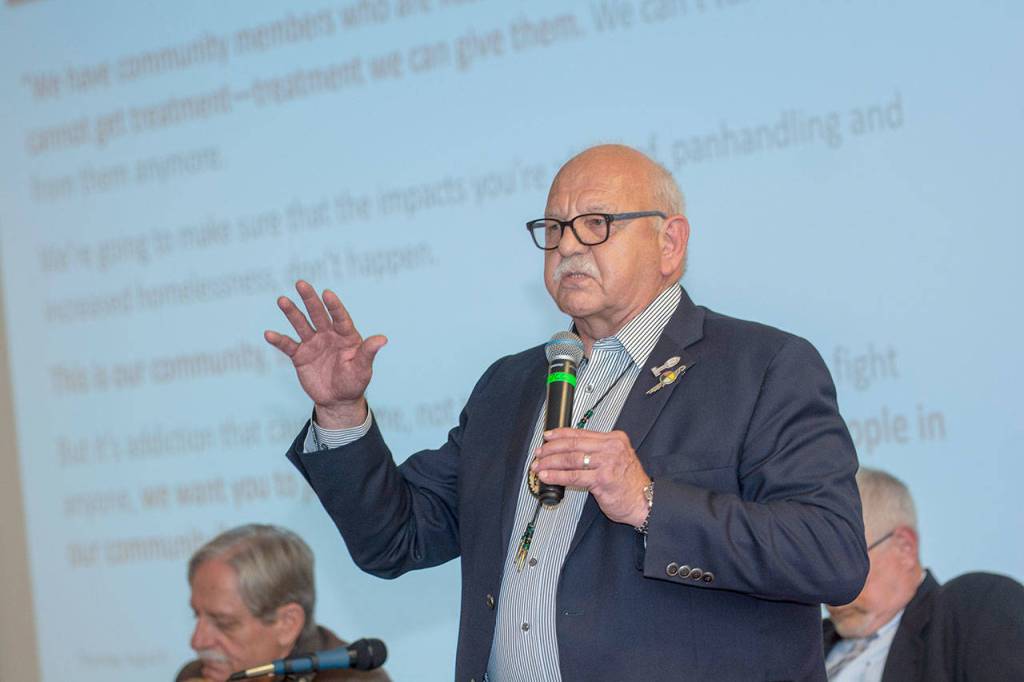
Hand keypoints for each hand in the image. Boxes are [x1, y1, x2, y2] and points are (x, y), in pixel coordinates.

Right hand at [264, 280, 386, 427]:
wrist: (338, 400)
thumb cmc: (354, 382)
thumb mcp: (362, 368)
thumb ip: (368, 352)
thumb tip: (383, 339)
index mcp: (346, 335)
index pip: (340, 317)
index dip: (334, 306)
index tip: (327, 294)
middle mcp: (329, 335)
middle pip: (318, 314)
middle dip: (310, 299)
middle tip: (301, 283)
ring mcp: (313, 343)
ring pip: (301, 324)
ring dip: (292, 312)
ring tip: (282, 300)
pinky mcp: (300, 355)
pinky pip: (288, 345)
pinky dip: (279, 340)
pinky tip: (269, 334)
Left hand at [532, 429, 650, 526]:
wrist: (644, 501)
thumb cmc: (630, 483)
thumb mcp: (617, 459)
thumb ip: (598, 451)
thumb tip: (569, 450)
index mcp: (614, 439)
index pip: (581, 432)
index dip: (560, 434)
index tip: (548, 437)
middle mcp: (611, 448)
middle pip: (573, 444)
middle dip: (552, 449)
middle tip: (539, 453)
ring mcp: (607, 463)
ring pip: (571, 459)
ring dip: (551, 462)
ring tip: (539, 466)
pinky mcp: (602, 479)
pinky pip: (574, 476)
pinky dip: (557, 476)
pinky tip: (548, 476)